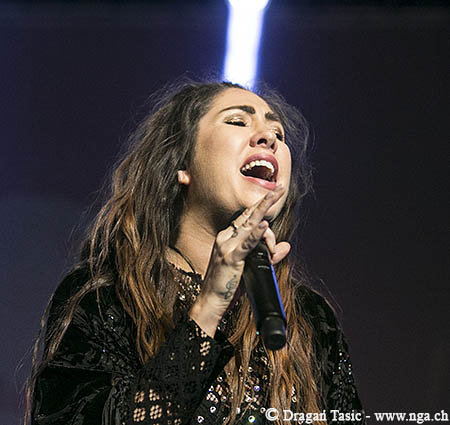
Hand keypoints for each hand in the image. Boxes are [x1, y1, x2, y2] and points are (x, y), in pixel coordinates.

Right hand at [189, 185, 290, 336]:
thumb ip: (269, 256)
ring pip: (250, 225)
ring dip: (265, 209)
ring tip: (276, 195)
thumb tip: (287, 246)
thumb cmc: (227, 285)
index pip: (247, 219)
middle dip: (265, 201)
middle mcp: (225, 238)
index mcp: (226, 238)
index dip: (263, 212)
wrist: (210, 301)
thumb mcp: (250, 267)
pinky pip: (247, 244)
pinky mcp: (231, 258)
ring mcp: (227, 247)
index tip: (275, 203)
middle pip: (248, 216)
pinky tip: (264, 225)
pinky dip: (256, 234)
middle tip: (279, 188)